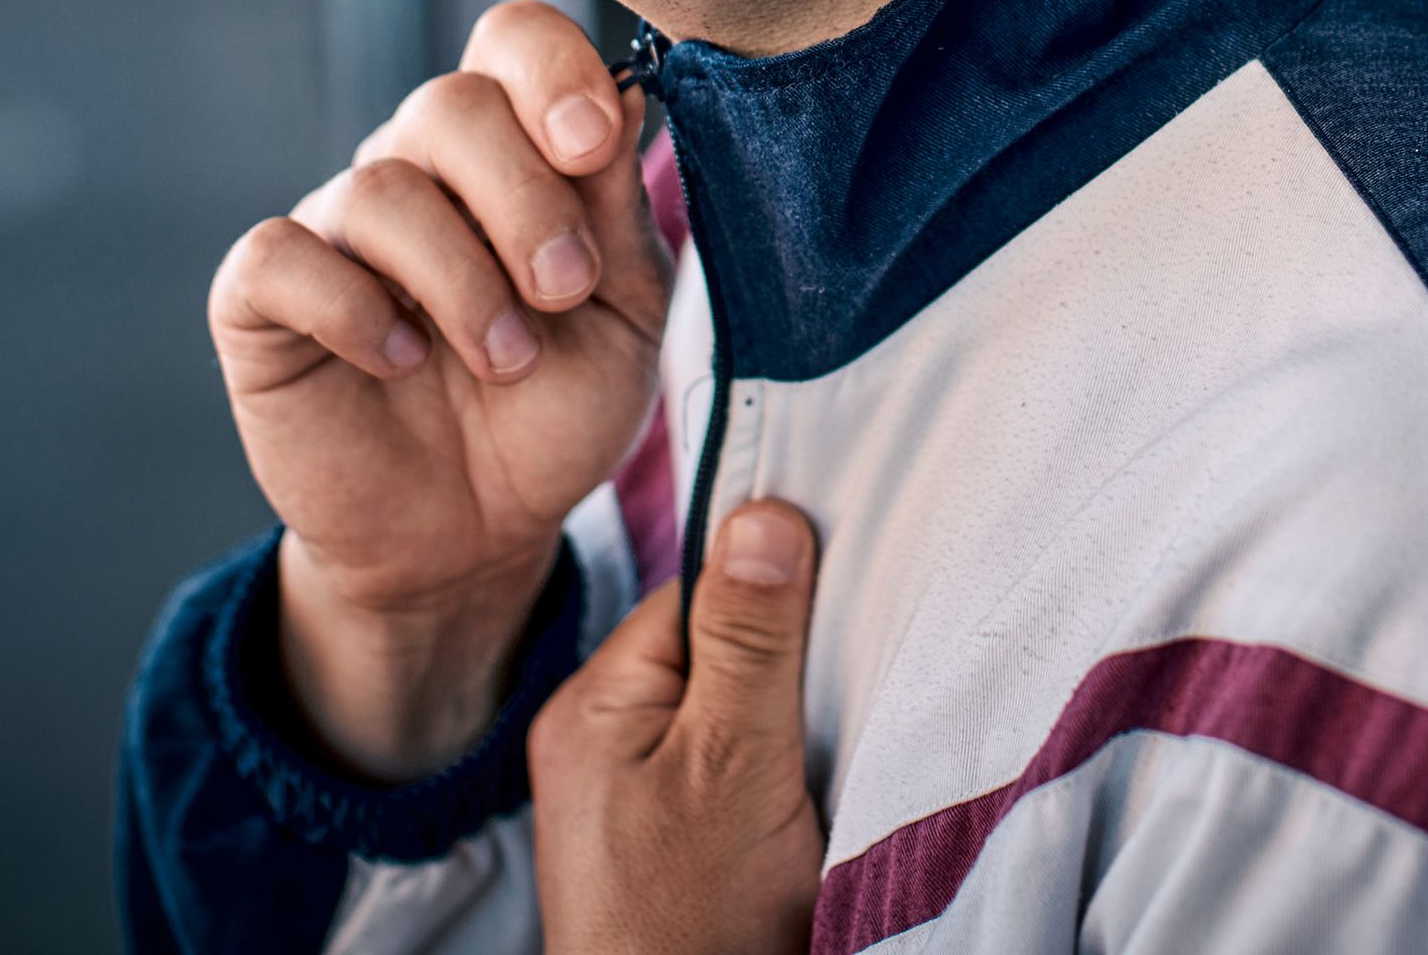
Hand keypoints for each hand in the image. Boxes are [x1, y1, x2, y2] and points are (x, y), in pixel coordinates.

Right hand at [207, 0, 673, 776]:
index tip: (594, 144)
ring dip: (461, 280)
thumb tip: (629, 92)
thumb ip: (620, 208)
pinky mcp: (263, 299)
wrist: (477, 534)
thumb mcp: (625, 316)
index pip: (511, 41)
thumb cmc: (554, 411)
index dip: (550, 69)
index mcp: (512, 151)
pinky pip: (285, 256)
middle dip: (523, 196)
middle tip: (563, 287)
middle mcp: (417, 170)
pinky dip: (353, 308)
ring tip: (505, 360)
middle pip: (450, 103)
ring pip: (381, 188)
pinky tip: (400, 360)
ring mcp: (336, 228)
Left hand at [530, 503, 824, 954]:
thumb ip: (750, 640)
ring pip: (727, 711)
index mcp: (593, 704)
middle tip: (826, 705)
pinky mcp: (663, 840)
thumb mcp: (734, 762)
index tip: (833, 611)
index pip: (694, 593)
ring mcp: (625, 795)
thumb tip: (762, 513)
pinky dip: (774, 774)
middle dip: (781, 666)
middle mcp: (597, 740)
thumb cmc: (694, 919)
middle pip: (713, 648)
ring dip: (783, 726)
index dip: (770, 595)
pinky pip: (727, 767)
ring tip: (813, 763)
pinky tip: (801, 800)